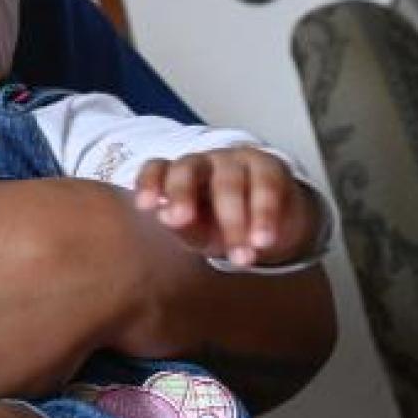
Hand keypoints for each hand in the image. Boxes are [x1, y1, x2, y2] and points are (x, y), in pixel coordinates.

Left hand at [133, 148, 318, 267]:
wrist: (273, 222)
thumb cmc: (222, 226)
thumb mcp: (199, 233)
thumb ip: (183, 226)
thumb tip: (166, 216)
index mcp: (177, 176)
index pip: (156, 168)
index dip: (148, 182)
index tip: (144, 205)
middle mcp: (203, 162)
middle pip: (186, 169)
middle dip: (181, 194)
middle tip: (180, 220)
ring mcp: (236, 160)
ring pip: (228, 183)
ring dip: (234, 222)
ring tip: (241, 257)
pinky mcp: (270, 166)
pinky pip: (265, 186)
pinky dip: (264, 215)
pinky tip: (262, 240)